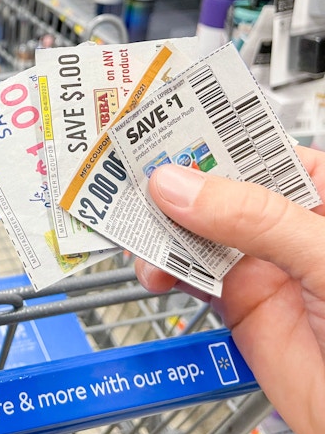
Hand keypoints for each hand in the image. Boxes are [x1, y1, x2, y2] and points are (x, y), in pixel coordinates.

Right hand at [135, 154, 324, 433]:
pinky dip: (162, 270)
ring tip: (135, 231)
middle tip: (129, 177)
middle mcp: (288, 224)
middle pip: (218, 187)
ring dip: (160, 229)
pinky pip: (188, 275)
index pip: (260, 148)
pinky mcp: (237, 303)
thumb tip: (179, 186)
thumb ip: (255, 218)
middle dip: (174, 183)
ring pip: (194, 231)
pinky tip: (153, 271)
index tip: (160, 130)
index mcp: (323, 195)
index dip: (211, 137)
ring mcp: (260, 263)